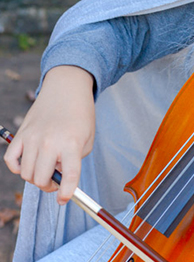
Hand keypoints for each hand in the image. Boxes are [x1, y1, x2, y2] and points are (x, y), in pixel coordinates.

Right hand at [3, 66, 95, 204]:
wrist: (67, 89)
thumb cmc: (80, 115)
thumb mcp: (87, 138)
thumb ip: (75, 160)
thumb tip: (59, 177)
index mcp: (72, 143)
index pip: (69, 175)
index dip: (66, 192)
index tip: (64, 199)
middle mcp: (51, 141)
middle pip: (41, 179)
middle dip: (49, 186)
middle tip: (56, 180)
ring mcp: (33, 138)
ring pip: (26, 174)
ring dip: (35, 177)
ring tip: (46, 168)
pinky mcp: (22, 134)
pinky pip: (11, 160)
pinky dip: (17, 168)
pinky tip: (28, 164)